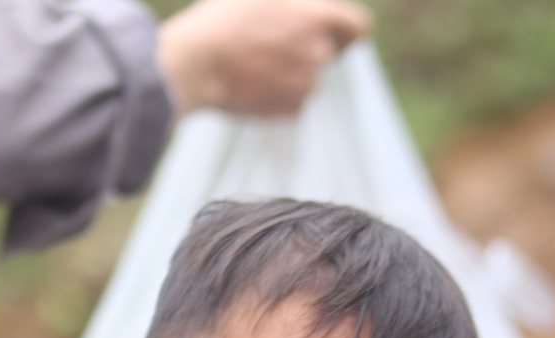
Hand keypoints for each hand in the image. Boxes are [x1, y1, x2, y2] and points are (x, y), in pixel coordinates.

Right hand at [157, 0, 371, 116]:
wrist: (195, 64)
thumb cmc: (222, 20)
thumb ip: (294, 2)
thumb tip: (303, 8)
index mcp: (318, 18)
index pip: (359, 28)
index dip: (347, 29)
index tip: (333, 32)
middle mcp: (319, 54)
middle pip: (329, 52)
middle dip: (307, 47)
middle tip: (273, 43)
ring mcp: (306, 86)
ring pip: (309, 78)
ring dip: (291, 72)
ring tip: (255, 63)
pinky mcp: (290, 110)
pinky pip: (293, 101)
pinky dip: (278, 94)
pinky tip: (252, 83)